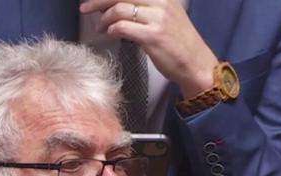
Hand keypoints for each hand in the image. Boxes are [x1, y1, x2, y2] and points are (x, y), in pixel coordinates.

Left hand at [80, 0, 218, 96]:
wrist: (196, 63)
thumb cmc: (179, 43)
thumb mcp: (167, 15)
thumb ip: (146, 7)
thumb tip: (118, 5)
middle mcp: (161, 2)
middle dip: (98, 0)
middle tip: (85, 8)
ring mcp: (157, 18)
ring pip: (119, 8)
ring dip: (104, 18)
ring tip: (100, 28)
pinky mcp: (153, 35)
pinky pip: (123, 27)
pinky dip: (111, 29)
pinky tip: (109, 34)